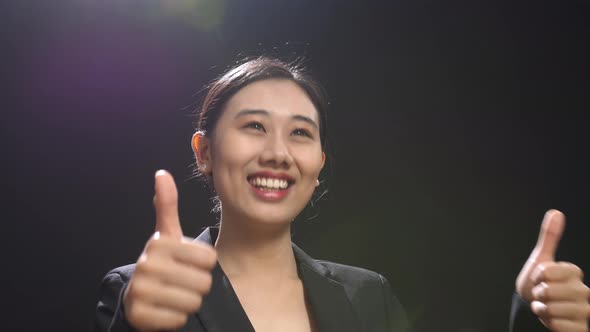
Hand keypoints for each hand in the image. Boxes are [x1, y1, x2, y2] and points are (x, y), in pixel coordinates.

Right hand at [123, 170, 216, 330]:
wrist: (136, 297)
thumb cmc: (162, 263)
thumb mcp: (166, 235)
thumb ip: (167, 206)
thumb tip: (162, 174)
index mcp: (159, 243)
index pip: (209, 259)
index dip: (204, 264)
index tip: (188, 263)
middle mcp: (146, 265)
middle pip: (203, 282)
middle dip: (198, 285)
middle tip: (182, 282)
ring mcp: (140, 291)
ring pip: (193, 302)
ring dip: (189, 302)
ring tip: (174, 295)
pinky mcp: (139, 316)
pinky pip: (178, 319)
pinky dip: (176, 318)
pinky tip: (165, 309)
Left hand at [516, 209, 589, 331]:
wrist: (534, 309)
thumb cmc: (538, 284)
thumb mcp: (541, 260)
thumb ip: (550, 238)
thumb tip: (556, 212)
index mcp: (574, 272)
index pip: (548, 271)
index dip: (537, 275)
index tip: (539, 277)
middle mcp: (584, 291)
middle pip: (549, 291)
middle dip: (537, 294)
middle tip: (541, 295)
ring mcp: (585, 311)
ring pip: (553, 310)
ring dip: (542, 310)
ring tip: (545, 307)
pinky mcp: (581, 328)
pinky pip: (559, 326)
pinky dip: (549, 324)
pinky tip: (551, 321)